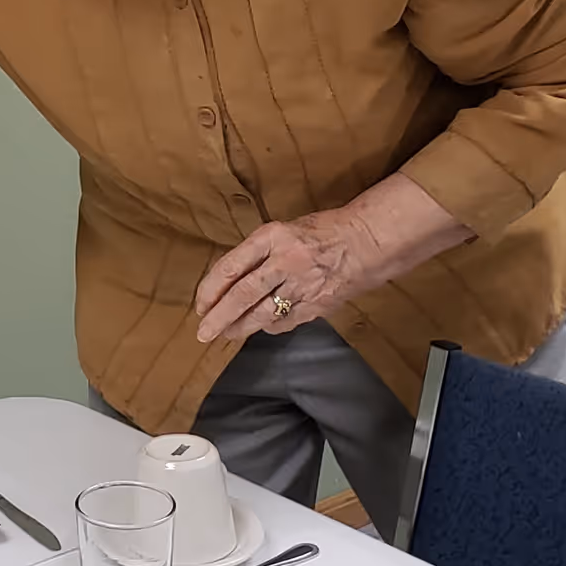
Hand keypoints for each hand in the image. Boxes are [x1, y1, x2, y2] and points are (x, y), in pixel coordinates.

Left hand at [194, 211, 367, 346]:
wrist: (365, 242)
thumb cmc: (321, 233)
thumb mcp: (283, 231)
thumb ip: (257, 254)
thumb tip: (227, 283)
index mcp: (272, 236)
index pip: (231, 266)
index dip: (211, 289)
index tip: (200, 304)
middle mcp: (285, 260)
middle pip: (243, 294)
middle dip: (219, 317)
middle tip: (203, 332)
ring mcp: (302, 284)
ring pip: (262, 313)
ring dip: (240, 327)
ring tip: (225, 335)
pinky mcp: (316, 304)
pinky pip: (284, 321)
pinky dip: (269, 326)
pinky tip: (261, 327)